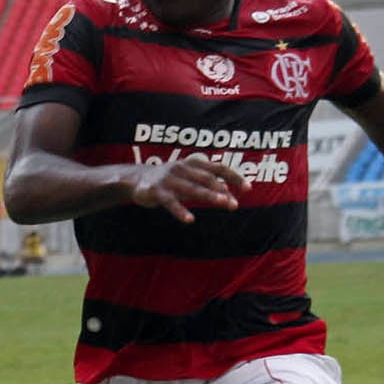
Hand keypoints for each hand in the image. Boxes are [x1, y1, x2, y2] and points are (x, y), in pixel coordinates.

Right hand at [127, 153, 248, 222]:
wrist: (136, 179)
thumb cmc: (169, 180)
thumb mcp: (189, 177)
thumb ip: (206, 183)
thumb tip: (229, 194)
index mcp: (193, 164)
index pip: (218, 168)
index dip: (234, 177)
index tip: (247, 189)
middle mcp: (182, 168)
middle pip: (207, 178)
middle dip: (222, 191)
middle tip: (234, 204)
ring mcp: (169, 179)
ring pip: (192, 188)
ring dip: (208, 195)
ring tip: (222, 202)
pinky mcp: (156, 191)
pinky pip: (170, 202)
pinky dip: (180, 210)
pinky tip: (189, 219)